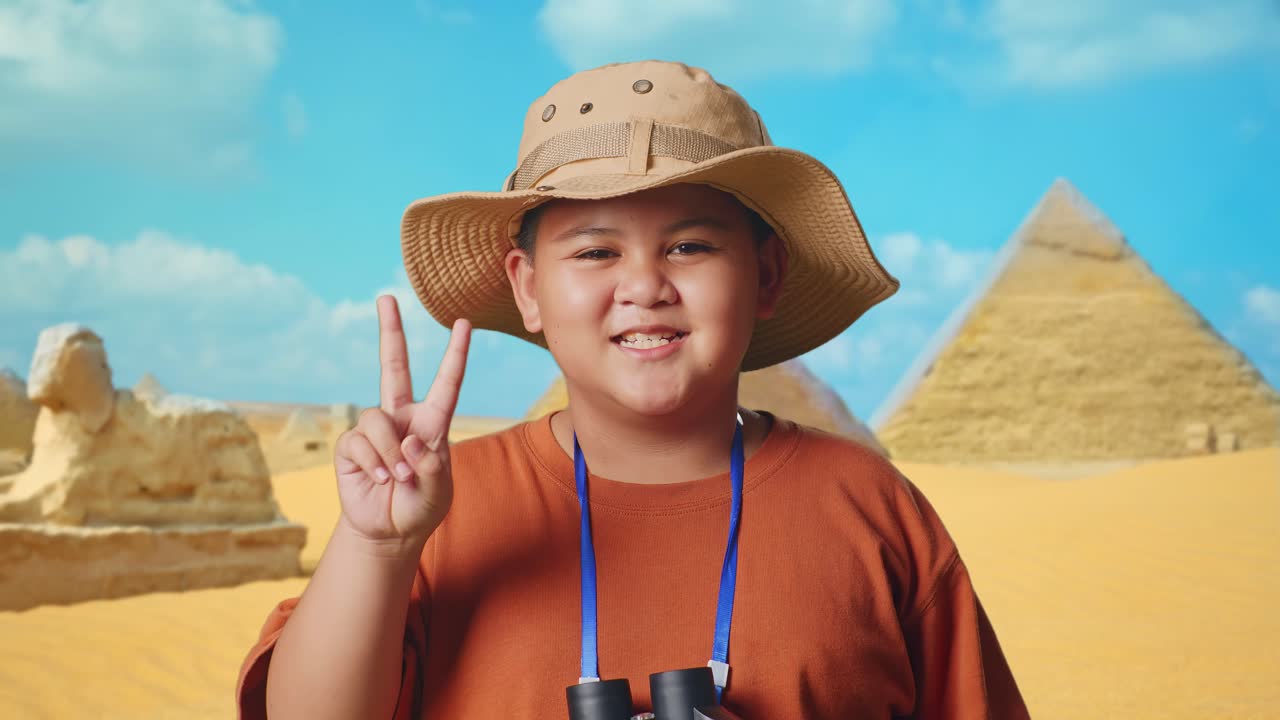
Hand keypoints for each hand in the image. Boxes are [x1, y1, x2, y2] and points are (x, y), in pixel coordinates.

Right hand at [333, 295, 470, 545]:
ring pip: (374, 418)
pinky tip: (379, 480)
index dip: (455, 353)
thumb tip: (409, 442)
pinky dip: (372, 463)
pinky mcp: (350, 447)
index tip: (464, 323)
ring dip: (388, 451)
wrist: (390, 531)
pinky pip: (358, 442)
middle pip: (393, 366)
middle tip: (386, 297)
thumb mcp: (438, 491)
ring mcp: (375, 431)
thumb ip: (430, 466)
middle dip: (390, 331)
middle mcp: (402, 418)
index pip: (447, 383)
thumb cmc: (421, 507)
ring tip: (398, 478)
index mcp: (432, 423)